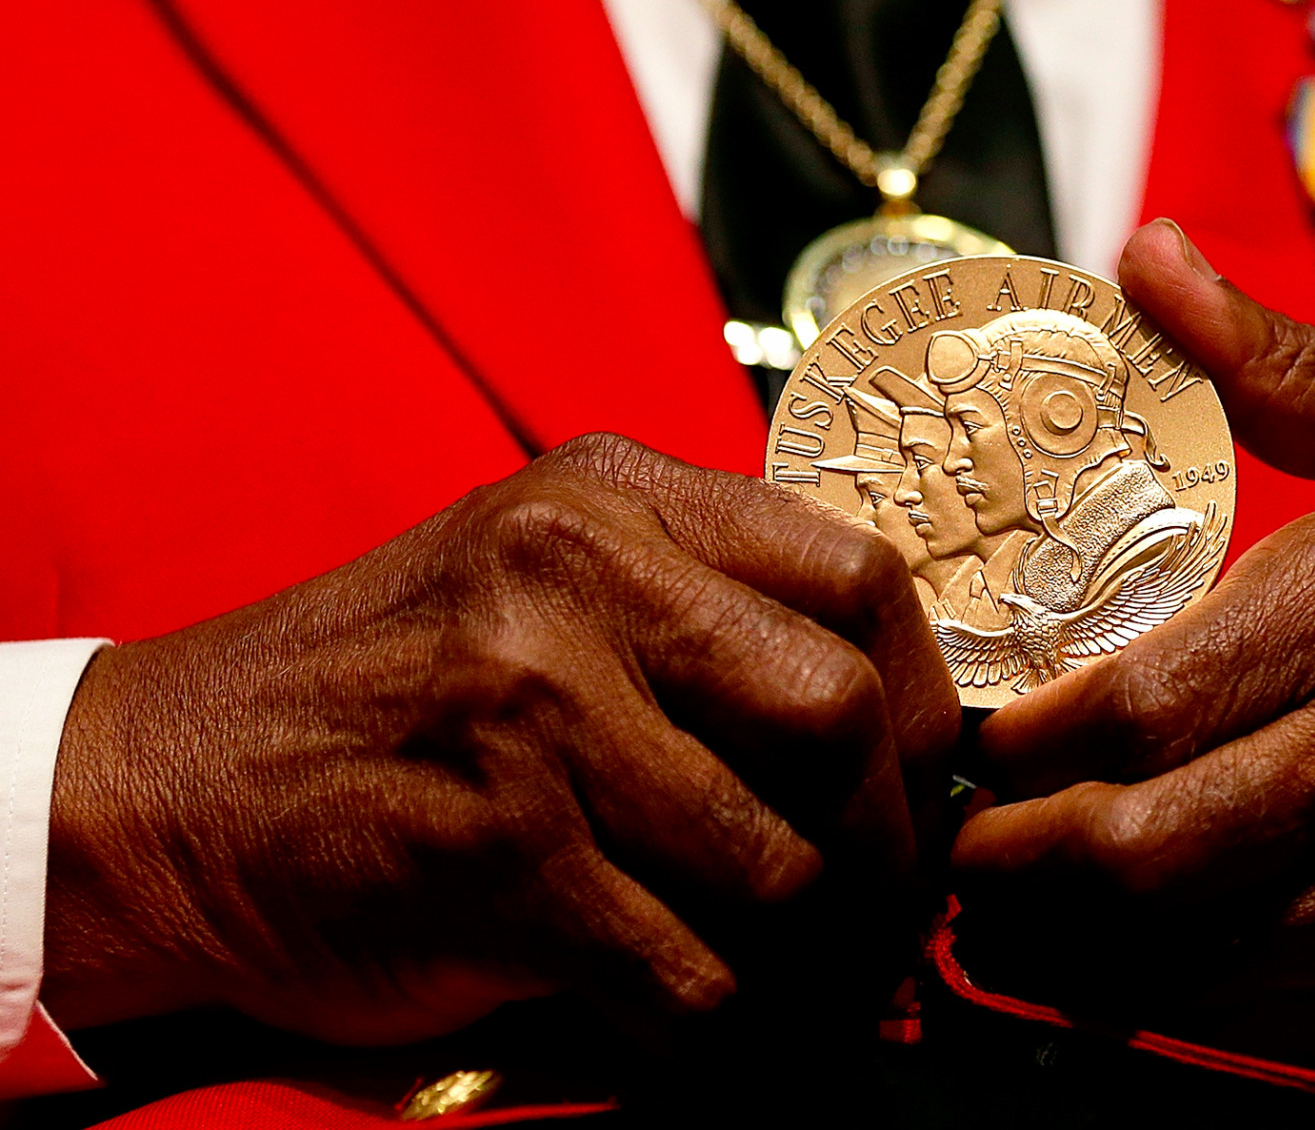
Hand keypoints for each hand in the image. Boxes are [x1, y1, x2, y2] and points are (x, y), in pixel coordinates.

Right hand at [46, 433, 957, 1045]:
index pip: (861, 580)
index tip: (926, 783)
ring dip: (815, 957)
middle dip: (888, 844)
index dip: (928, 703)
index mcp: (613, 498)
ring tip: (805, 977)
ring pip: (779, 870)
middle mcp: (575, 583)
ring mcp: (530, 719)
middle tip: (881, 908)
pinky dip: (728, 1031)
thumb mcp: (542, 574)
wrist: (171, 781)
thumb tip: (894, 732)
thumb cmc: (391, 685)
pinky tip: (709, 1024)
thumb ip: (703, 610)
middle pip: (839, 719)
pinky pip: (690, 981)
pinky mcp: (490, 863)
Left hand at [951, 222, 1314, 1057]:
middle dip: (1011, 867)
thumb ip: (1278, 360)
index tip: (975, 743)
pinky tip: (1121, 964)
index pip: (1136, 705)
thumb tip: (1147, 259)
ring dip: (1066, 949)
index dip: (1020, 748)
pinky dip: (1168, 1003)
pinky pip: (1266, 1023)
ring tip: (1005, 914)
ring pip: (1187, 960)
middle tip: (958, 845)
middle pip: (1142, 851)